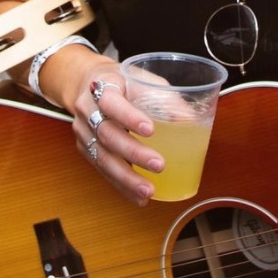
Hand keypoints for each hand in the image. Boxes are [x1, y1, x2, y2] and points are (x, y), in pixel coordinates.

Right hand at [72, 67, 165, 206]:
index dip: (129, 117)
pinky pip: (102, 170)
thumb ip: (166, 99)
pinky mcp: (86, 149)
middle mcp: (87, 109)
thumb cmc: (124, 83)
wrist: (89, 83)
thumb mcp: (144, 80)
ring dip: (126, 177)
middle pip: (107, 134)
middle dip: (133, 152)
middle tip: (159, 165)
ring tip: (148, 191)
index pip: (111, 101)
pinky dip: (122, 185)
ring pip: (101, 157)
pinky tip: (139, 197)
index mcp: (103, 86)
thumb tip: (193, 120)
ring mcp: (84, 132)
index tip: (150, 130)